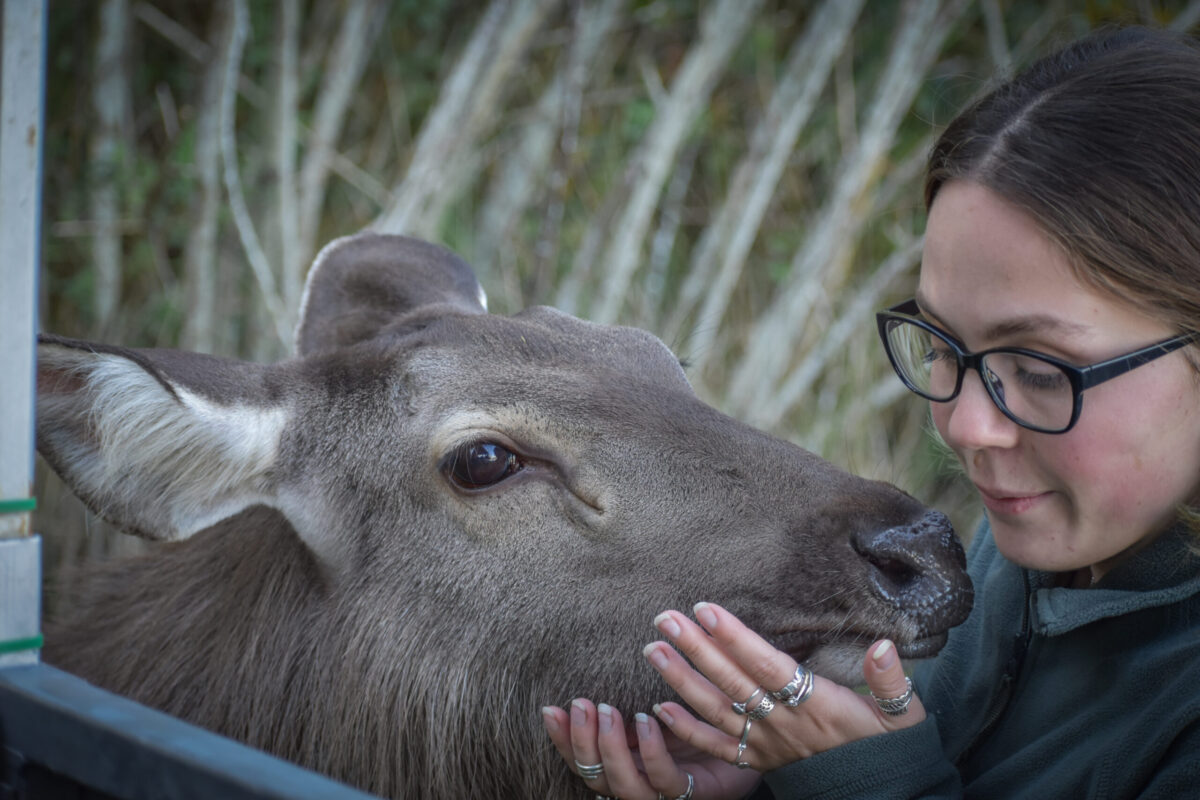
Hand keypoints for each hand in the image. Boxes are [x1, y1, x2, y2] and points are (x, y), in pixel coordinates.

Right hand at [543, 698, 761, 799]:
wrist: (763, 735)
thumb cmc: (709, 716)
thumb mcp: (664, 703)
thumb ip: (633, 694)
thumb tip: (597, 663)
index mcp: (632, 763)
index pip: (584, 761)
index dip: (564, 741)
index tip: (551, 708)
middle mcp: (645, 783)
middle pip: (598, 779)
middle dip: (583, 743)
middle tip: (582, 704)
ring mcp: (671, 793)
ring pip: (629, 788)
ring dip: (614, 749)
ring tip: (611, 710)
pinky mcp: (701, 792)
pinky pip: (671, 782)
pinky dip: (655, 752)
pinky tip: (651, 719)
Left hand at [644, 602, 923, 771]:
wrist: (882, 796)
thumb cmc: (888, 747)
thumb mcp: (902, 715)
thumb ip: (890, 681)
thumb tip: (883, 645)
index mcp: (817, 704)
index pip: (768, 665)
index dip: (736, 638)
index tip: (706, 609)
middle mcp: (784, 723)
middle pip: (732, 681)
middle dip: (696, 648)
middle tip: (665, 618)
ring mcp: (766, 744)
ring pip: (717, 710)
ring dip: (681, 680)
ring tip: (653, 649)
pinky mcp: (757, 762)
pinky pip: (717, 747)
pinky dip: (686, 729)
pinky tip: (658, 707)